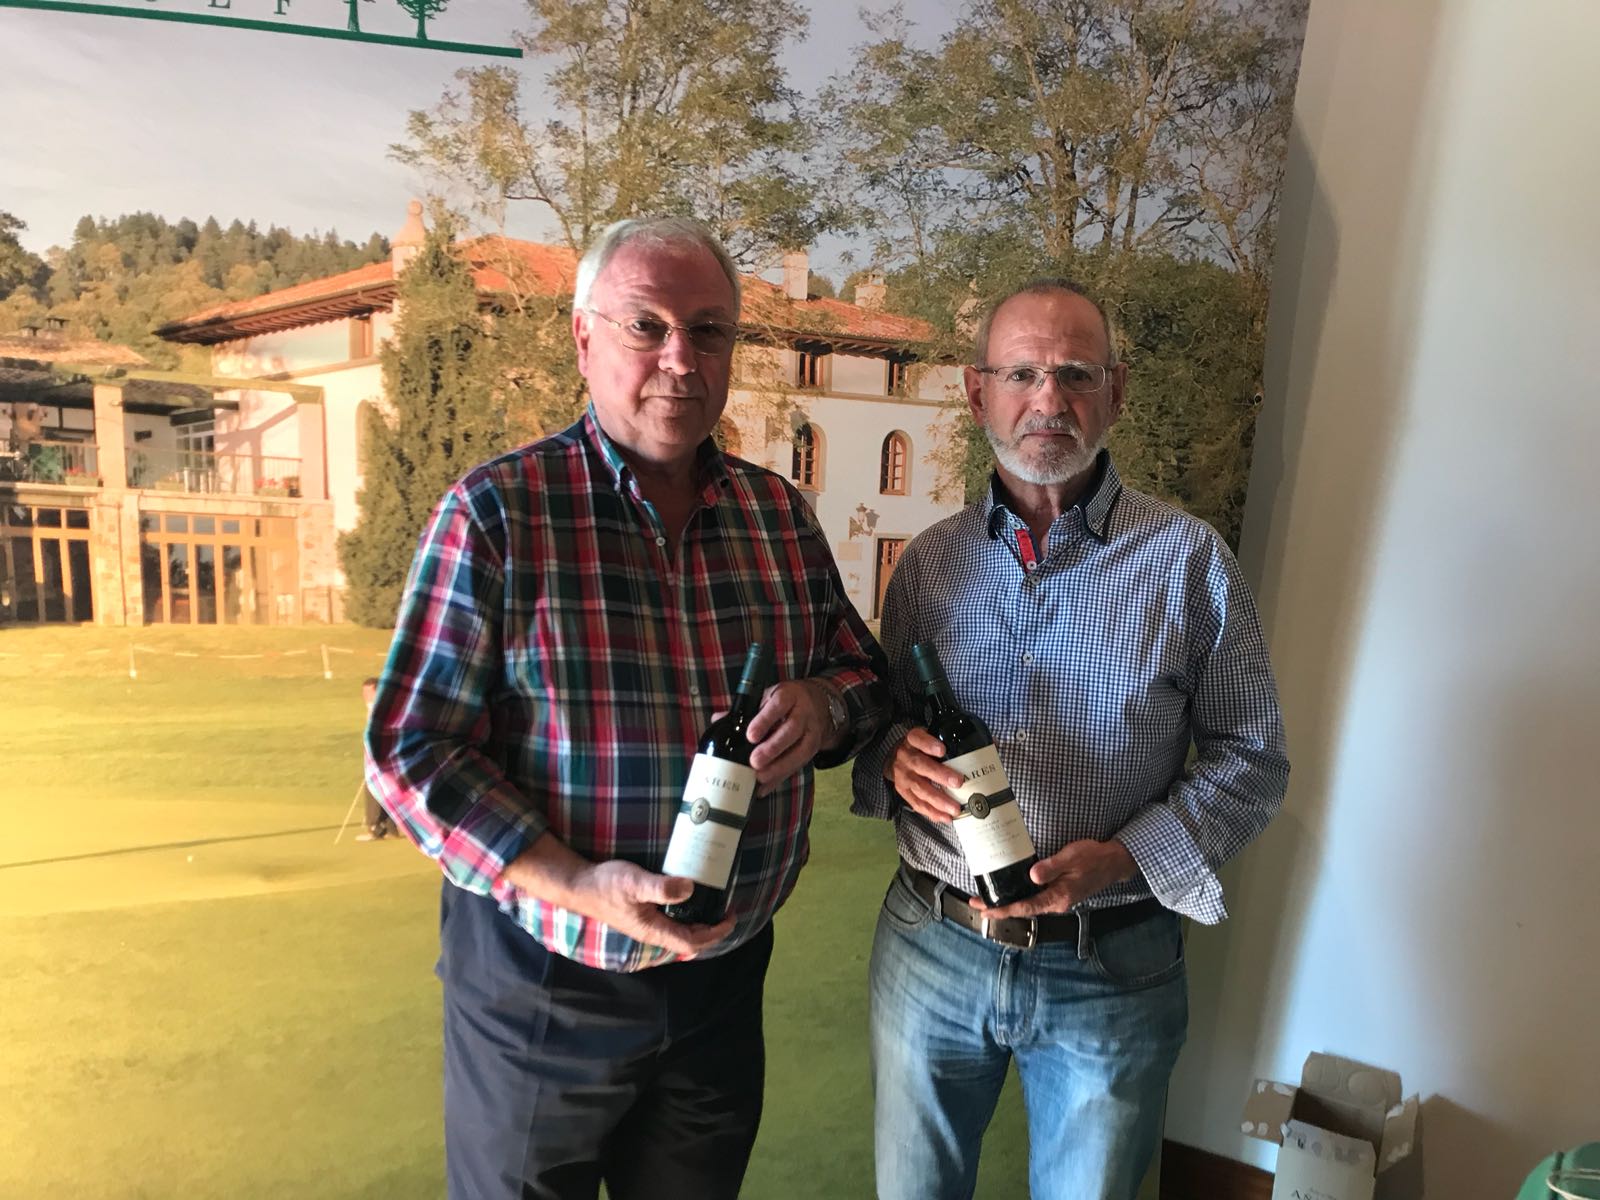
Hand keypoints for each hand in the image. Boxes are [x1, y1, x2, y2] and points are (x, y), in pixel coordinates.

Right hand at [501, 842, 733, 959]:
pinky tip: (689, 901)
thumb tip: (690, 889)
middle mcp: (652, 932)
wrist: (579, 886)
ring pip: (680, 932)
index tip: (730, 917)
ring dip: (699, 924)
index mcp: (654, 930)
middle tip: (727, 912)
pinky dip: (686, 916)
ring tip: (714, 907)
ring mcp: (647, 925)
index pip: (692, 941)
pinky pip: (671, 923)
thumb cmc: (606, 885)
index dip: (714, 932)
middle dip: (711, 930)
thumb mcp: (635, 883)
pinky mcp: (642, 916)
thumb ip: (661, 888)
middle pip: (689, 941)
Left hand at [744, 680, 832, 790]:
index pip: (778, 705)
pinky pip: (798, 765)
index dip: (764, 720)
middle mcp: (803, 713)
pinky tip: (765, 787)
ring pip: (800, 750)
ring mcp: (811, 731)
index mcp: (789, 696)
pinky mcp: (814, 749)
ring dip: (779, 767)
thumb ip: (746, 710)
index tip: (750, 736)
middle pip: (791, 730)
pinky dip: (780, 778)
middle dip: (773, 748)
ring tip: (760, 777)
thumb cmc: (786, 702)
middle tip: (754, 761)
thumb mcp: (769, 697)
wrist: (818, 704)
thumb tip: (717, 719)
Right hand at [884, 727, 964, 822]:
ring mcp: (903, 775)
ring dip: (938, 800)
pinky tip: (945, 817)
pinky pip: (917, 803)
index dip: (928, 744)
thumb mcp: (929, 736)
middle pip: (920, 765)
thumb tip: (987, 745)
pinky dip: (932, 812)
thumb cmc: (920, 747)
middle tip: (958, 782)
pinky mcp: (903, 791)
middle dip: (940, 775)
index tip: (942, 750)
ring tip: (955, 808)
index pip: (917, 738)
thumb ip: (951, 741)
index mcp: (912, 740)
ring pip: (919, 788)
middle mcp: (905, 757)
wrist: (895, 758)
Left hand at [972, 839, 1137, 919]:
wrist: (1112, 862)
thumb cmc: (1093, 857)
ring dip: (1007, 903)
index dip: (1005, 911)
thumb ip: (1052, 867)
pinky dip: (1019, 897)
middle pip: (1023, 909)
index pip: (1026, 907)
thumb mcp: (1071, 857)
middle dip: (999, 908)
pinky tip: (1008, 891)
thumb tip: (1032, 876)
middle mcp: (1056, 903)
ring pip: (1027, 905)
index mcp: (1058, 897)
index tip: (986, 911)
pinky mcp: (1057, 893)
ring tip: (986, 898)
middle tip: (976, 903)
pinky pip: (1034, 899)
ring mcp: (1057, 899)